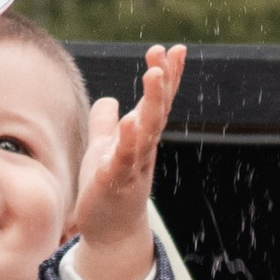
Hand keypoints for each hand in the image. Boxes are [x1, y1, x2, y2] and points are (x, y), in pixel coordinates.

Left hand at [71, 43, 184, 279]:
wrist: (111, 231)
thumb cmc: (108, 188)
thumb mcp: (104, 148)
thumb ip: (106, 124)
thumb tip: (109, 100)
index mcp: (141, 137)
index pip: (157, 101)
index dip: (167, 75)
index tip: (175, 48)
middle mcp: (143, 148)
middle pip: (157, 110)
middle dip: (163, 81)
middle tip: (165, 53)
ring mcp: (132, 165)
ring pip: (146, 130)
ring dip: (151, 102)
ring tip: (153, 75)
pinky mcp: (116, 182)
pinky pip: (124, 158)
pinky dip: (127, 140)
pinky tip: (129, 122)